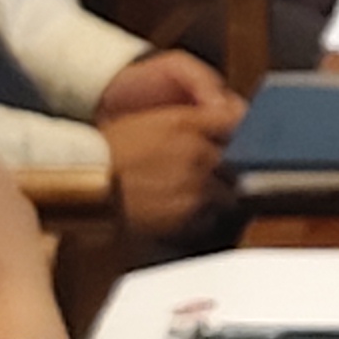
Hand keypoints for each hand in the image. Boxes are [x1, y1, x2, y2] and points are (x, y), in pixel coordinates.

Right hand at [93, 51, 240, 239]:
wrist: (87, 184)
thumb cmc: (112, 151)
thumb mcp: (151, 122)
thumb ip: (191, 122)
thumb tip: (223, 123)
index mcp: (185, 124)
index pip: (238, 121)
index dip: (246, 131)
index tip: (250, 140)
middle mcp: (196, 153)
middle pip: (240, 160)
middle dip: (236, 167)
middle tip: (230, 172)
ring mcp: (194, 186)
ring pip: (229, 192)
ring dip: (222, 194)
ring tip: (199, 195)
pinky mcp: (187, 215)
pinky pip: (211, 217)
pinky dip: (204, 216)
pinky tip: (184, 210)